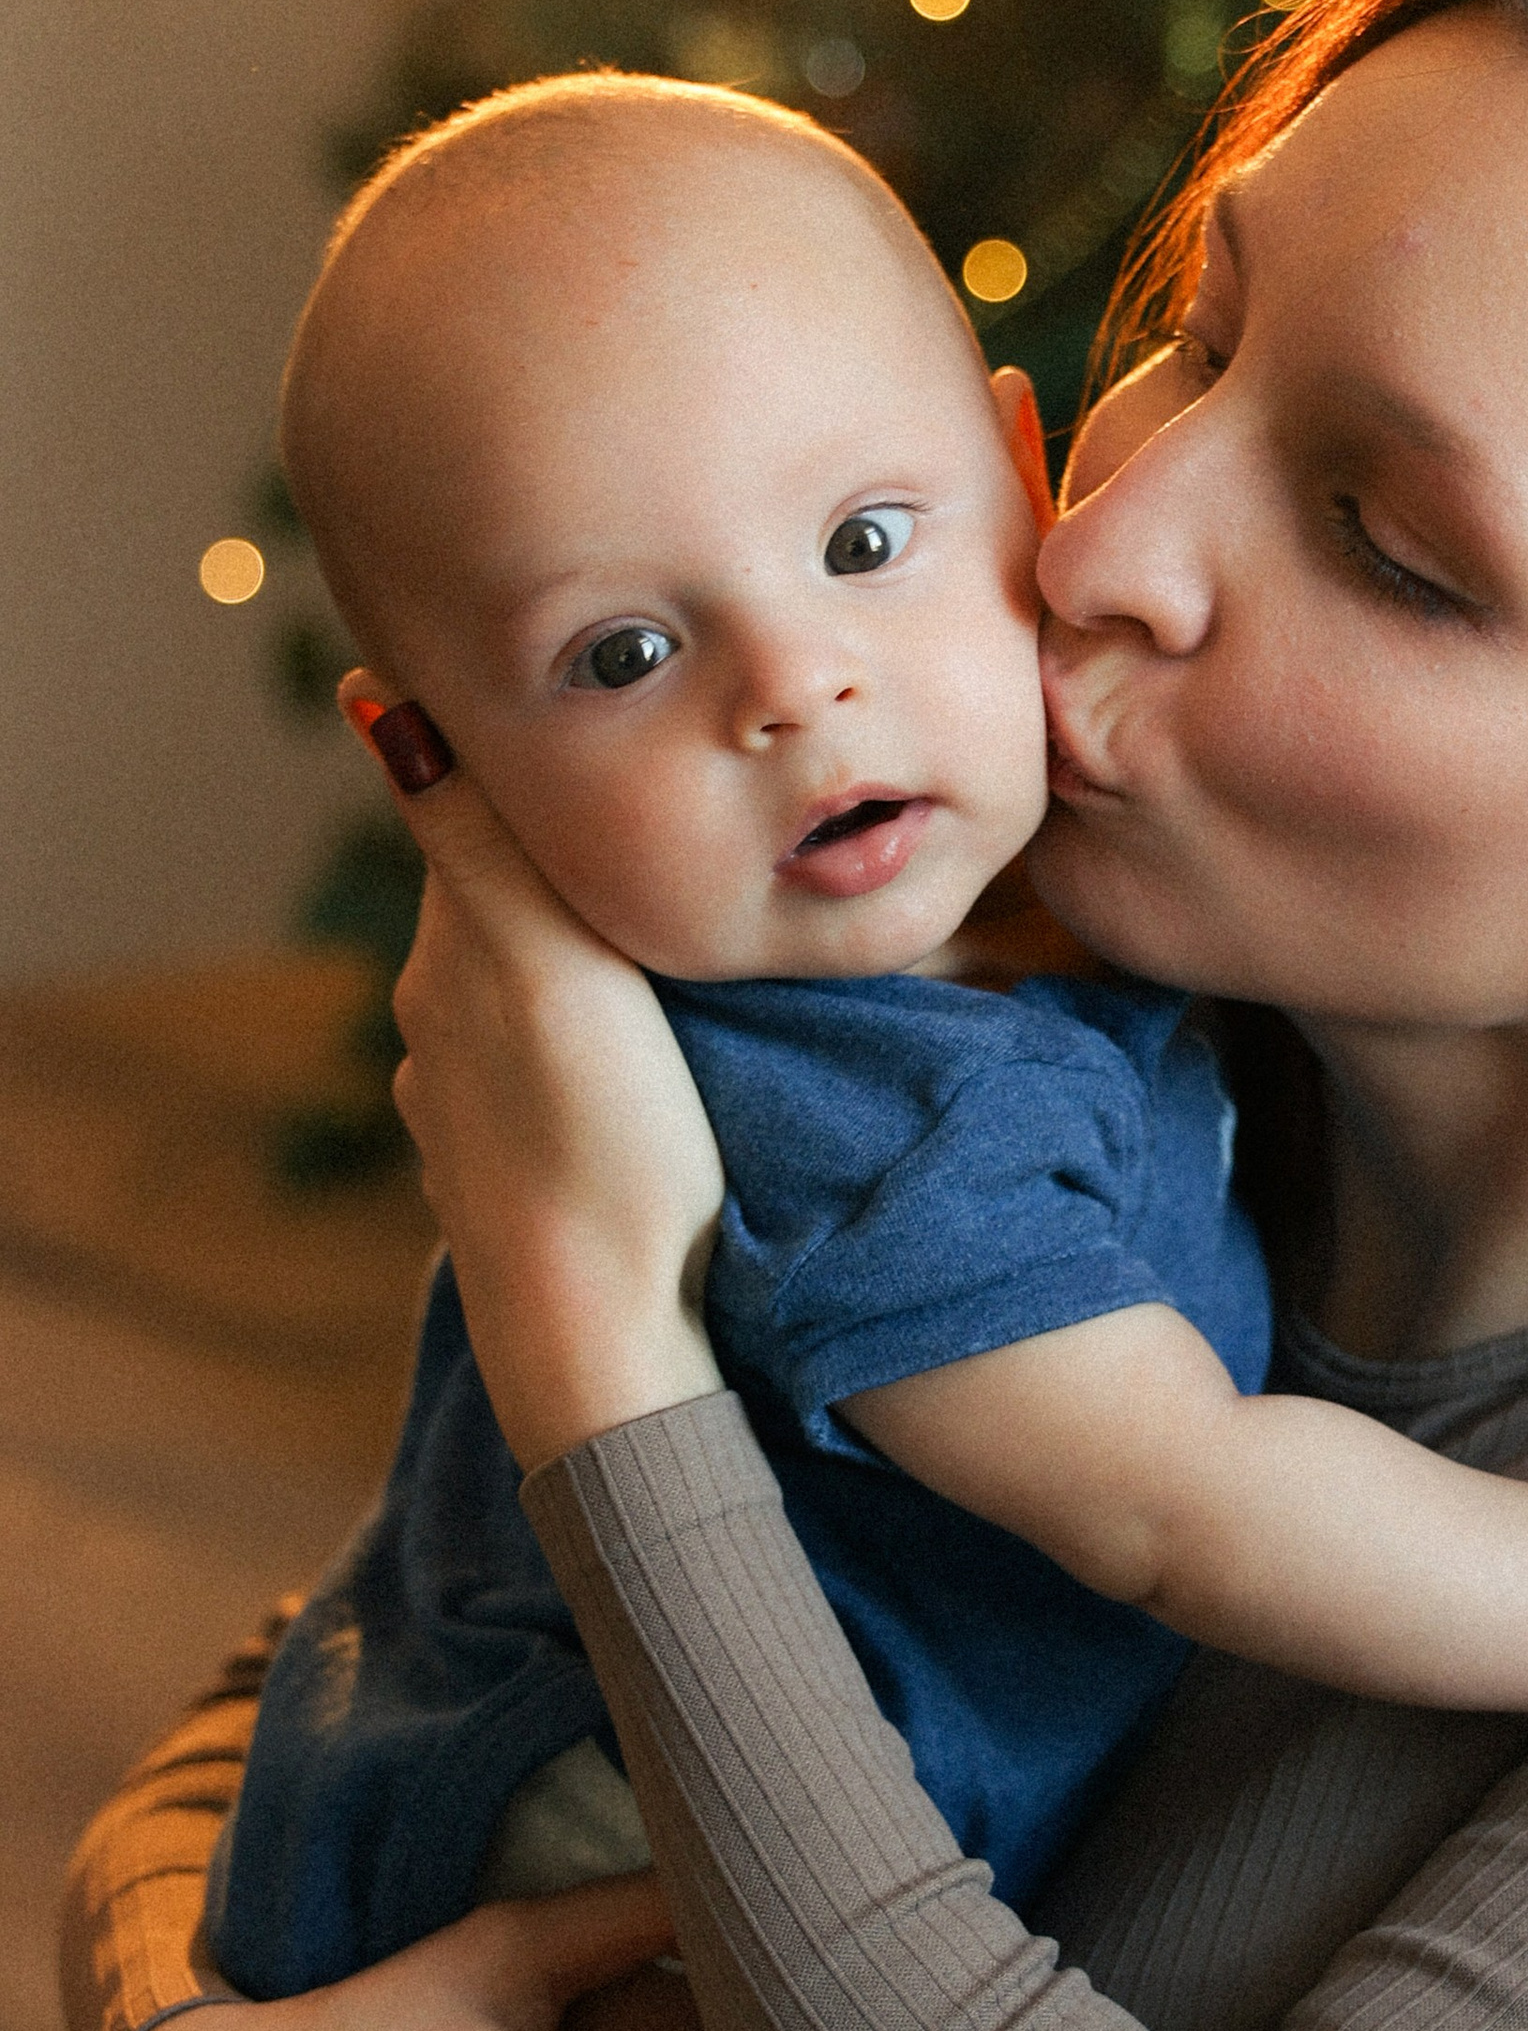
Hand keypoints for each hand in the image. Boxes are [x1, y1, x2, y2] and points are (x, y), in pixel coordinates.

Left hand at [381, 743, 724, 1470]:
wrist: (601, 1334)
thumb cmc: (600, 1142)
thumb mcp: (544, 960)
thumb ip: (469, 831)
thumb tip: (372, 696)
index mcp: (449, 967)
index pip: (482, 839)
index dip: (538, 797)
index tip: (598, 761)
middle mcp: (438, 1039)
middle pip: (501, 926)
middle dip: (559, 894)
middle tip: (651, 860)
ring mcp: (469, 1122)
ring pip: (521, 1017)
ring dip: (570, 991)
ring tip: (652, 979)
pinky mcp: (509, 1189)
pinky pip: (543, 1097)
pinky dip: (578, 1073)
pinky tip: (629, 1089)